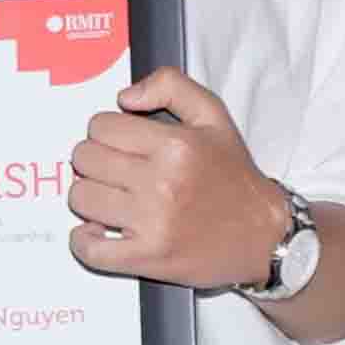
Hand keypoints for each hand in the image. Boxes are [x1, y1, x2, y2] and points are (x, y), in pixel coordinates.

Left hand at [67, 68, 285, 289]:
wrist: (264, 235)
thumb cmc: (235, 177)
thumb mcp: (214, 116)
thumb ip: (171, 86)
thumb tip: (123, 97)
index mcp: (175, 145)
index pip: (100, 126)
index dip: (105, 131)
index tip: (119, 142)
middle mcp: (162, 183)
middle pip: (85, 159)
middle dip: (94, 160)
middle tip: (114, 169)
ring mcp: (152, 223)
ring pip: (81, 198)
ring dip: (89, 196)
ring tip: (111, 198)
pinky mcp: (147, 258)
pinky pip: (89, 249)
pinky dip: (83, 241)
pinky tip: (96, 231)